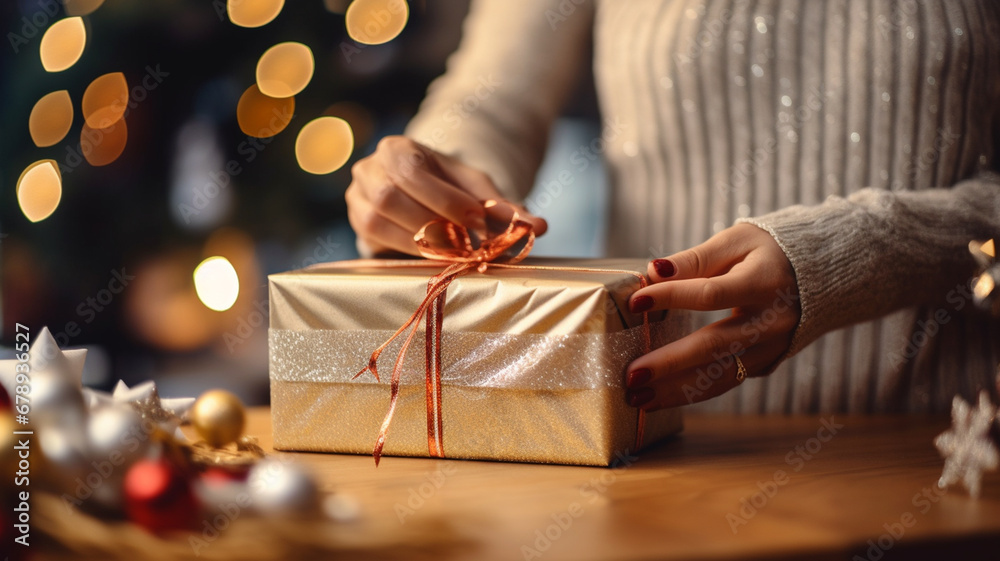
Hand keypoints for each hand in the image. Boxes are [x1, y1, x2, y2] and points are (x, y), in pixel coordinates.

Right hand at [346, 136, 546, 255]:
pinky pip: (372, 240)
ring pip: (376, 221)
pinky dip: (402, 250)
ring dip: (415, 242)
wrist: (425, 192)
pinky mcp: (356, 223)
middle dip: (430, 224)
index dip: (445, 200)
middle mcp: (369, 168)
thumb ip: (503, 206)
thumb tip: (537, 226)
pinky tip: (428, 256)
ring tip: (449, 252)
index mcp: (397, 148)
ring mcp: (355, 197)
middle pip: (390, 198)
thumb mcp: (477, 189)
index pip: (413, 173)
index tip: (476, 223)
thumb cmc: (451, 188)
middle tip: (464, 245)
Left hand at [624, 224, 799, 409]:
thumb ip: (695, 259)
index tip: (636, 301)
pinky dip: (691, 393)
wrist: (823, 276)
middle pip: (715, 347)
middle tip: (631, 375)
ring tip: (637, 399)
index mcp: (764, 284)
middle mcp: (771, 323)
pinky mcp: (765, 364)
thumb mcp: (738, 241)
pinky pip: (725, 382)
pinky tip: (659, 398)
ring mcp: (771, 349)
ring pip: (720, 376)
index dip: (673, 296)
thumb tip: (653, 271)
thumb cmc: (770, 252)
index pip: (712, 294)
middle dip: (670, 364)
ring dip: (676, 391)